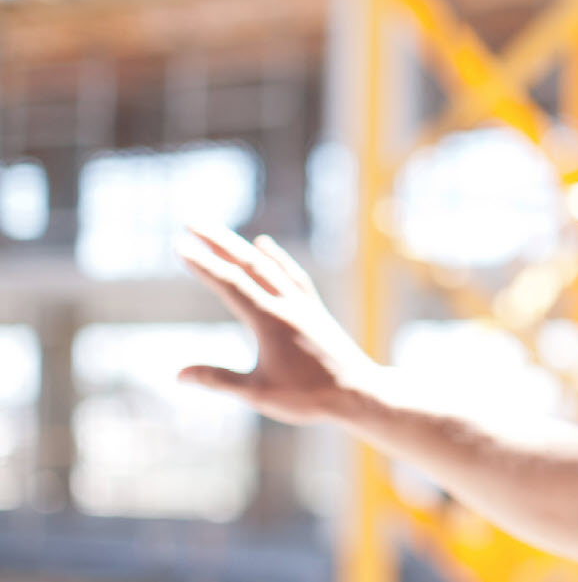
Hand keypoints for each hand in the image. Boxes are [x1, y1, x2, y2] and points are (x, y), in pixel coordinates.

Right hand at [177, 224, 381, 425]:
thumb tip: (178, 375)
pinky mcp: (314, 309)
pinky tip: (265, 246)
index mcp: (270, 321)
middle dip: (217, 242)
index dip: (204, 265)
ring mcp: (303, 304)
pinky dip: (276, 258)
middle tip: (191, 221)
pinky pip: (291, 274)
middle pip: (248, 264)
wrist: (358, 392)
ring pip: (268, 266)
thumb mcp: (258, 393)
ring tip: (218, 233)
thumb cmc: (308, 397)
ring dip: (241, 247)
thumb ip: (219, 380)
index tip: (180, 246)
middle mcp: (287, 304)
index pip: (230, 285)